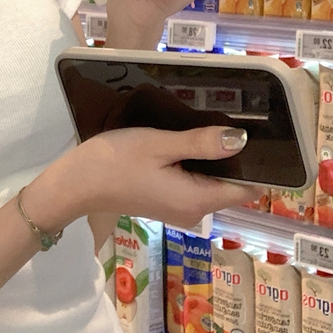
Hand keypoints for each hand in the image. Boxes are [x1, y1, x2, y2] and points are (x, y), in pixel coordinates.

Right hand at [27, 124, 250, 230]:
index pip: (247, 189)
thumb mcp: (159, 145)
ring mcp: (180, 210)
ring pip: (212, 183)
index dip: (257, 164)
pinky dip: (195, 165)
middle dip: (233, 157)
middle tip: (230, 120)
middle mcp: (194, 212)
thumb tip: (241, 140)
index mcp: (198, 200)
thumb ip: (200, 143)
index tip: (258, 135)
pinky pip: (194, 184)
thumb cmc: (115, 162)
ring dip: (212, 159)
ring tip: (207, 125)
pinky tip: (185, 142)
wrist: (74, 185)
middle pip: (231, 185)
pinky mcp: (166, 203)